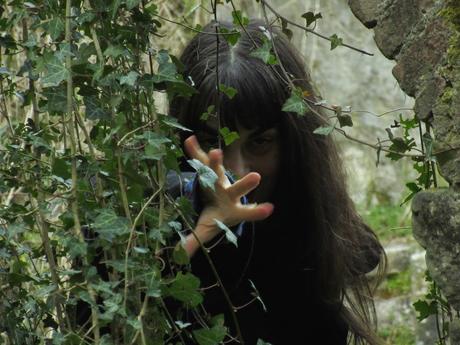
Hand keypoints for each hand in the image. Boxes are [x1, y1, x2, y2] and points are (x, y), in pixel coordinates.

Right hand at [183, 135, 273, 250]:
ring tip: (215, 152)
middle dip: (244, 184)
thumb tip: (178, 256)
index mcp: (231, 210)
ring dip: (216, 162)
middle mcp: (228, 192)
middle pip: (237, 189)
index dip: (256, 212)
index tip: (270, 208)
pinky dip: (194, 151)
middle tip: (257, 177)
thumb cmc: (215, 214)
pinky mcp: (208, 169)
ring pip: (218, 170)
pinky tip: (189, 140)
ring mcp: (219, 179)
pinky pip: (199, 160)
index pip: (245, 212)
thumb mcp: (205, 229)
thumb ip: (193, 241)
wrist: (213, 195)